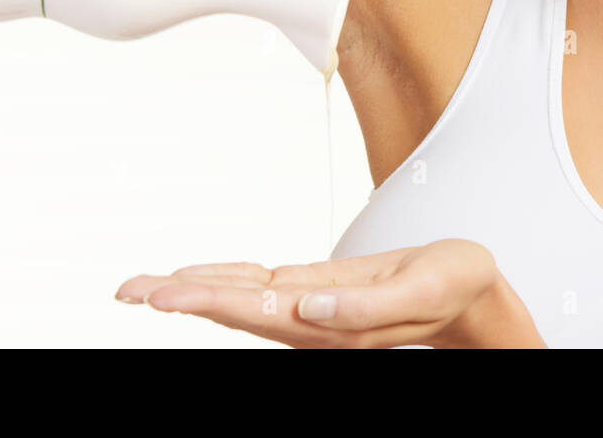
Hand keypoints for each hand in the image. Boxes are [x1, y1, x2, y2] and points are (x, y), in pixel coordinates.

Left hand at [115, 238, 545, 347]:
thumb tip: (306, 305)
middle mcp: (313, 319)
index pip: (255, 310)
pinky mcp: (320, 290)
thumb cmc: (455, 284)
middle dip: (180, 297)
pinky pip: (262, 286)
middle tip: (127, 289)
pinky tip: (202, 278)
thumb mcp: (424, 287)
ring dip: (193, 289)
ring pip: (241, 298)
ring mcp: (313, 307)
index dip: (206, 299)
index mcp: (333, 324)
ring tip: (146, 286)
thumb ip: (365, 305)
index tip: (162, 295)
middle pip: (234, 307)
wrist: (474, 293)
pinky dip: (227, 278)